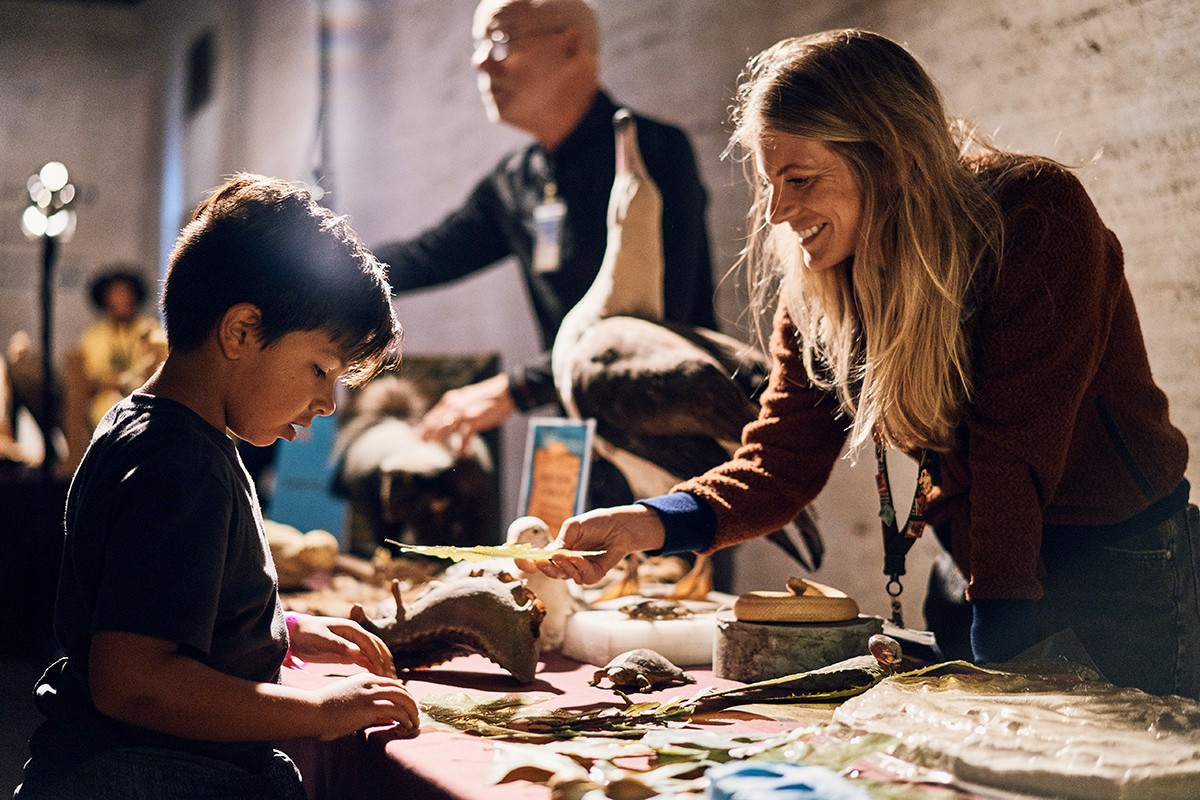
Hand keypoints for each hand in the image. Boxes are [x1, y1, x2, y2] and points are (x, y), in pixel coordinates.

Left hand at [287, 614, 396, 677]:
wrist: (296, 635)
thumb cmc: (306, 634)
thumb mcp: (319, 639)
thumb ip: (337, 645)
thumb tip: (357, 652)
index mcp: (351, 629)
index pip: (370, 643)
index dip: (377, 657)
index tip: (382, 672)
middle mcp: (356, 635)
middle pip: (377, 648)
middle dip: (386, 662)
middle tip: (392, 679)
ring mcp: (354, 644)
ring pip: (375, 654)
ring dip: (383, 666)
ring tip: (390, 681)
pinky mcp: (350, 653)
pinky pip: (366, 660)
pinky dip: (374, 668)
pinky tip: (378, 678)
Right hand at [313, 672, 418, 739]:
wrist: (312, 711)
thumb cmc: (326, 710)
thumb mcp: (350, 701)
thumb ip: (368, 706)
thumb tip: (388, 717)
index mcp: (365, 679)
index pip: (392, 684)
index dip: (403, 696)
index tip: (407, 707)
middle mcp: (371, 683)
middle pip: (401, 689)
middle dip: (411, 702)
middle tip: (415, 715)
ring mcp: (371, 694)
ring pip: (403, 698)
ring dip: (412, 711)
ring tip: (414, 722)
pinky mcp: (370, 707)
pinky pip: (396, 711)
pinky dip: (405, 719)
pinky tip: (406, 726)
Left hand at [418, 374, 515, 455]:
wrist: (505, 392)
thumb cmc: (488, 397)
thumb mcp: (467, 398)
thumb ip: (456, 406)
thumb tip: (448, 418)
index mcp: (450, 399)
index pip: (432, 416)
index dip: (424, 427)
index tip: (419, 436)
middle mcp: (453, 405)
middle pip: (434, 424)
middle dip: (427, 436)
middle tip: (423, 445)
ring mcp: (462, 413)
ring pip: (444, 430)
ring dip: (440, 440)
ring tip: (438, 450)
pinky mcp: (472, 420)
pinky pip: (463, 438)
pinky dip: (462, 447)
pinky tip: (463, 453)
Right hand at [515, 504, 665, 584]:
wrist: (619, 526)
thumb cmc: (596, 523)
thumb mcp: (574, 527)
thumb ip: (562, 541)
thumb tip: (550, 555)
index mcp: (557, 550)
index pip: (538, 561)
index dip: (527, 563)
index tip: (517, 560)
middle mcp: (566, 563)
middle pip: (549, 572)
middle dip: (545, 568)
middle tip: (543, 561)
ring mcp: (579, 571)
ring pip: (564, 576)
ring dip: (564, 566)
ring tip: (567, 555)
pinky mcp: (593, 576)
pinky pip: (582, 577)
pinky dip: (579, 568)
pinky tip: (579, 558)